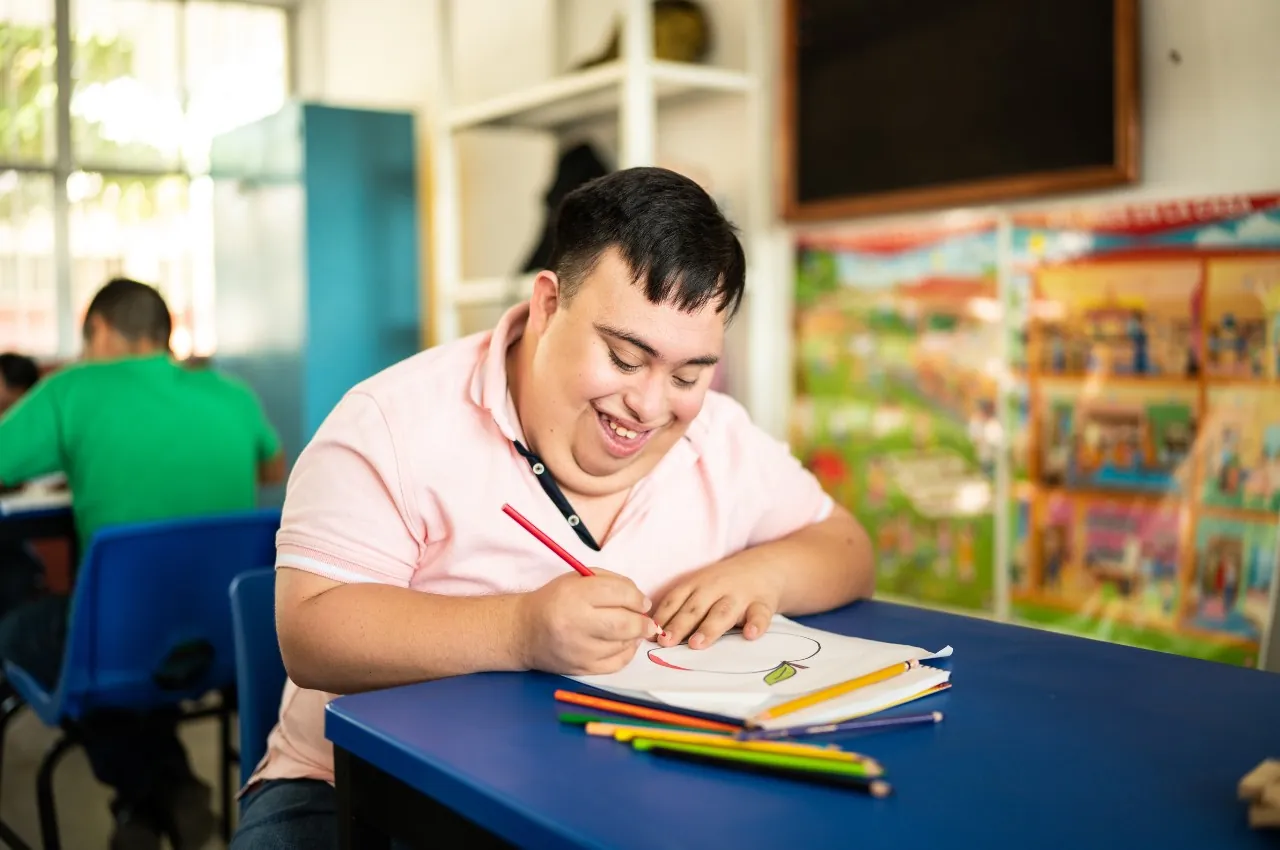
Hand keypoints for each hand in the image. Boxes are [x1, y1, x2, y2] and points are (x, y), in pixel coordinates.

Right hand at [517, 569, 657, 674]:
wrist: (525, 632)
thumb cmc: (555, 600)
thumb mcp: (578, 580)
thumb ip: (611, 583)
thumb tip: (641, 602)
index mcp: (575, 596)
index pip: (618, 594)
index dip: (637, 598)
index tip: (642, 602)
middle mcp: (577, 624)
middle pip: (625, 624)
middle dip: (643, 622)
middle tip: (647, 620)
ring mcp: (580, 650)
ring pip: (623, 644)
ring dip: (634, 636)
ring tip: (631, 629)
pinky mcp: (582, 669)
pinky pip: (617, 663)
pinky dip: (627, 652)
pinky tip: (624, 643)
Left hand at [652, 555, 784, 649]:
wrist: (765, 567)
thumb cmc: (724, 585)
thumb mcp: (701, 588)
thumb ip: (682, 608)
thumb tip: (653, 634)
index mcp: (697, 584)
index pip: (676, 599)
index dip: (662, 616)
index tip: (650, 634)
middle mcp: (716, 588)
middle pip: (695, 608)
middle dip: (679, 625)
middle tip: (666, 642)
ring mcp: (739, 596)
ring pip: (722, 612)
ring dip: (709, 628)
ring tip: (696, 644)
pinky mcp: (762, 604)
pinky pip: (759, 615)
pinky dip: (756, 625)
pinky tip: (750, 635)